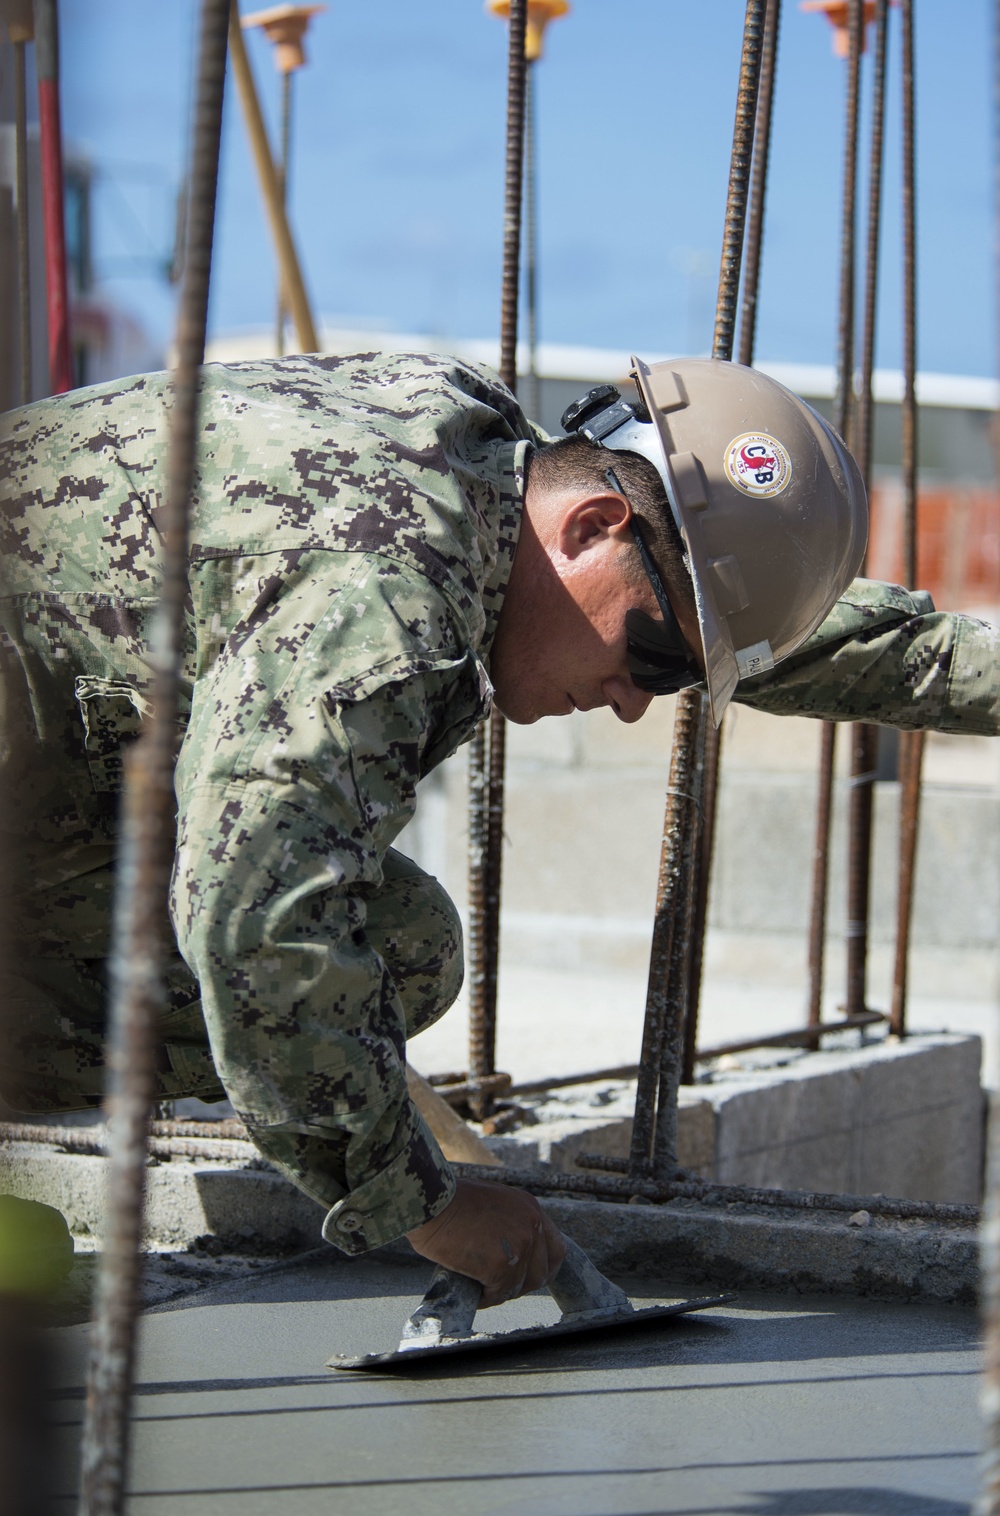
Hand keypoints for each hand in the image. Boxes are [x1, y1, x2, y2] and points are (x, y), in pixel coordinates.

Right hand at [406, 1178, 565, 1307]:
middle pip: (541, 1273)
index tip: (530, 1277)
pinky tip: (472, 1291)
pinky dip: (485, 1298)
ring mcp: (520, 1245)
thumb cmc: (449, 1199)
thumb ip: (509, 1222)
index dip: (543, 1267)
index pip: (555, 1248)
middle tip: (498, 1285)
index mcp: (530, 1207)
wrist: (431, 1200)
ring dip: (499, 1291)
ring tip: (479, 1286)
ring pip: (518, 1286)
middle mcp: (531, 1225)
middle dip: (521, 1284)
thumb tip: (509, 1249)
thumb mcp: (492, 1201)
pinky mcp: (501, 1266)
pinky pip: (498, 1294)